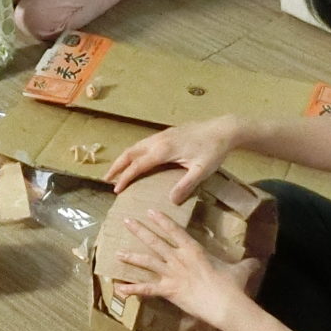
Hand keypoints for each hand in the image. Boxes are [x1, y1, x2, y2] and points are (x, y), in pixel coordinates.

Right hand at [105, 115, 240, 202]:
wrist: (223, 129)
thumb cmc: (213, 151)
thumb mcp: (201, 170)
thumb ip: (186, 185)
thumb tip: (170, 200)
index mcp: (163, 150)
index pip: (138, 165)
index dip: (125, 178)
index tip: (116, 190)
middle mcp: (158, 140)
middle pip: (130, 152)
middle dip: (117, 166)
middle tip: (106, 179)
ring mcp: (162, 135)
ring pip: (136, 146)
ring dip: (124, 158)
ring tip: (117, 170)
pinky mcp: (168, 133)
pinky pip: (144, 143)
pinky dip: (135, 153)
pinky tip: (138, 160)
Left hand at [115, 209, 258, 330]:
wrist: (226, 304)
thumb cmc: (233, 285)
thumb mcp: (241, 270)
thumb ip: (246, 263)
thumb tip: (257, 260)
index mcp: (194, 250)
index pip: (175, 231)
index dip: (162, 220)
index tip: (151, 211)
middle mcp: (179, 259)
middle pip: (155, 241)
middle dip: (140, 230)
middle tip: (126, 221)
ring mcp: (172, 274)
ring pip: (147, 262)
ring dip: (132, 257)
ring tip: (117, 252)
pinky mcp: (169, 291)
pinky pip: (147, 290)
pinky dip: (132, 290)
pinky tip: (119, 288)